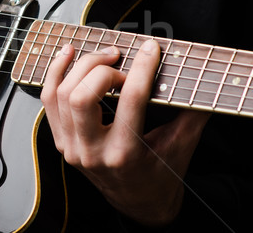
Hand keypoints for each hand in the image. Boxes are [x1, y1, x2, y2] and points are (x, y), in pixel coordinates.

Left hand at [41, 40, 209, 226]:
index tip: (150, 49)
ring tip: (103, 55)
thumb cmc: (160, 176)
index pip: (131, 101)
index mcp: (126, 154)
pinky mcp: (61, 141)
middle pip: (82, 97)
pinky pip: (49, 101)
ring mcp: (72, 147)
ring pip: (62, 95)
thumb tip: (203, 78)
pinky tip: (68, 55)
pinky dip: (55, 73)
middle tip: (121, 59)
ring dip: (80, 66)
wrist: (138, 203)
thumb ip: (193, 113)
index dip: (142, 68)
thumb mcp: (182, 146)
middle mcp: (93, 152)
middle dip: (102, 68)